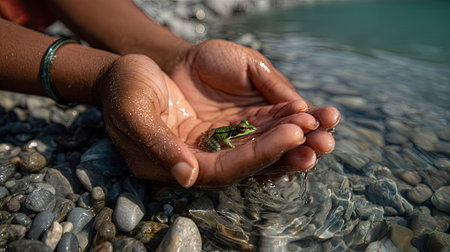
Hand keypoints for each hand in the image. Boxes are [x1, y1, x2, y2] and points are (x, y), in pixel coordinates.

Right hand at [95, 54, 335, 187]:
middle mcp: (202, 157)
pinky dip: (282, 118)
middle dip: (288, 149)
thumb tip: (188, 177)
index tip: (292, 136)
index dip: (260, 155)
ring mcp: (216, 140)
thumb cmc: (124, 91)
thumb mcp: (133, 114)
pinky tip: (306, 109)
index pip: (226, 169)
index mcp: (179, 163)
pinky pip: (258, 124)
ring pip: (260, 143)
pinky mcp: (225, 123)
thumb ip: (157, 145)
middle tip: (321, 137)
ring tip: (325, 122)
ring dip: (294, 135)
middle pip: (252, 161)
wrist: (128, 71)